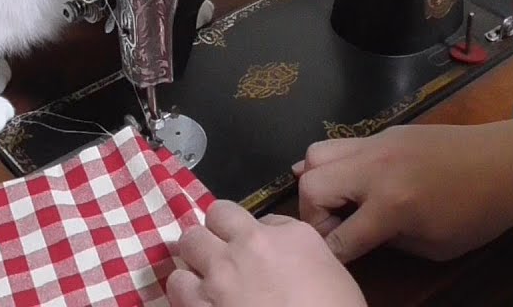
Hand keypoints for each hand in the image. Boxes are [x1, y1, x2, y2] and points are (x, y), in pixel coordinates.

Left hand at [166, 200, 365, 306]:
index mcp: (292, 236)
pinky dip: (184, 289)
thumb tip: (286, 263)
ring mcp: (221, 273)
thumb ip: (306, 259)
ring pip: (189, 241)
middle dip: (219, 231)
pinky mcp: (199, 304)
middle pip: (218, 215)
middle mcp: (251, 245)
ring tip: (205, 275)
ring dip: (197, 257)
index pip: (265, 218)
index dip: (259, 235)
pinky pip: (176, 283)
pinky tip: (196, 299)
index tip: (261, 252)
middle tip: (225, 253)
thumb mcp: (336, 279)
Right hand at [295, 110, 512, 261]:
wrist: (510, 163)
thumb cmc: (479, 213)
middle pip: (312, 186)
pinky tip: (350, 181)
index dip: (331, 257)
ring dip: (318, 183)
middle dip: (313, 216)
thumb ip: (388, 240)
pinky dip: (334, 164)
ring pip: (316, 154)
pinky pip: (342, 143)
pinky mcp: (385, 132)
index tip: (333, 263)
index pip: (338, 237)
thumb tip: (356, 234)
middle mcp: (376, 168)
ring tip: (337, 201)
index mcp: (392, 204)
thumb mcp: (434, 245)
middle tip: (333, 230)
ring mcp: (378, 143)